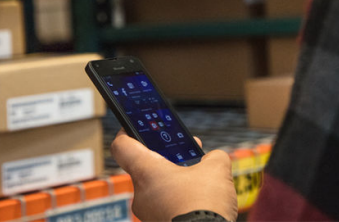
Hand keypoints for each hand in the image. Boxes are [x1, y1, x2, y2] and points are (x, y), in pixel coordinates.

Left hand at [110, 130, 237, 221]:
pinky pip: (164, 207)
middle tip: (186, 153)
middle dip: (167, 159)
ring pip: (156, 189)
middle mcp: (141, 194)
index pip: (122, 146)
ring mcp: (148, 214)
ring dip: (175, 180)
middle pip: (145, 167)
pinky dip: (179, 200)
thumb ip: (213, 157)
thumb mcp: (217, 169)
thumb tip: (212, 159)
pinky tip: (199, 199)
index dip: (126, 132)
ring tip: (200, 178)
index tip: (134, 126)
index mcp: (147, 172)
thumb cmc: (204, 206)